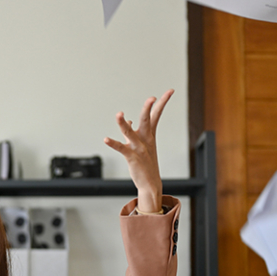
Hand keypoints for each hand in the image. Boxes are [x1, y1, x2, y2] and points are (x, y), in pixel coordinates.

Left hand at [104, 89, 173, 212]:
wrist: (150, 183)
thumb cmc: (146, 162)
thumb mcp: (142, 144)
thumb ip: (134, 131)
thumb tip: (130, 121)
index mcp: (150, 135)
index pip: (156, 115)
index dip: (162, 102)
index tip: (170, 91)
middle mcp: (146, 139)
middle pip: (147, 120)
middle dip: (148, 109)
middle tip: (151, 98)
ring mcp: (139, 148)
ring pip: (130, 133)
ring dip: (124, 124)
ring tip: (119, 114)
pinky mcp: (131, 157)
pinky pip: (121, 148)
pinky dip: (113, 143)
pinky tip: (106, 139)